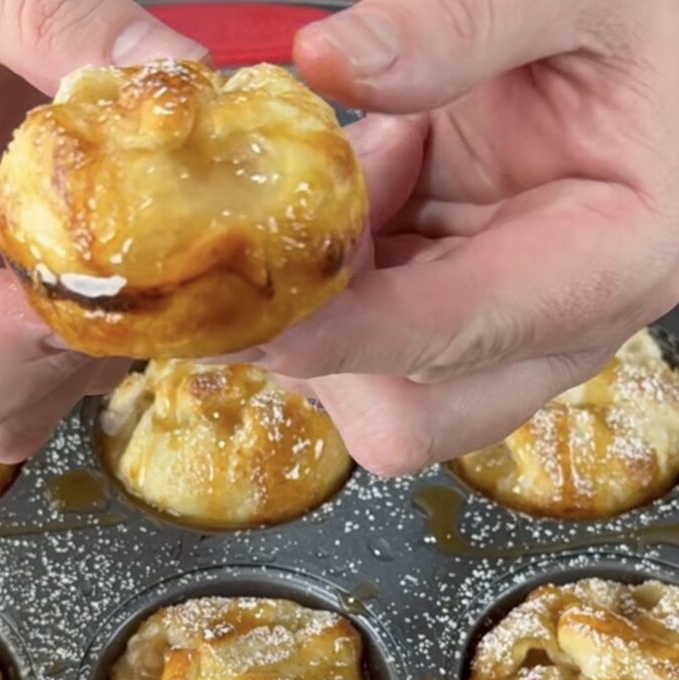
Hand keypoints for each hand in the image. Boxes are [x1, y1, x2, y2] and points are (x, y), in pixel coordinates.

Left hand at [242, 0, 678, 475]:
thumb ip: (466, 23)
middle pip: (405, 419)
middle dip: (329, 346)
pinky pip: (366, 330)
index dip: (347, 338)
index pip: (455, 339)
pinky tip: (386, 173)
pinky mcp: (458, 305)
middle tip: (324, 224)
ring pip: (368, 385)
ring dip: (333, 294)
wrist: (672, 45)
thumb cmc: (660, 26)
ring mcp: (500, 327)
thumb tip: (328, 62)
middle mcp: (553, 327)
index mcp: (610, 263)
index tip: (263, 324)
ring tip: (387, 159)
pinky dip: (343, 264)